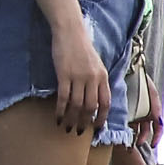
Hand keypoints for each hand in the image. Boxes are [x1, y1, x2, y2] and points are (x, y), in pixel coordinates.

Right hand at [47, 15, 109, 135]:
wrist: (70, 32)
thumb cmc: (82, 48)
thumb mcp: (96, 65)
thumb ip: (98, 81)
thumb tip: (96, 101)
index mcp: (103, 77)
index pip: (106, 103)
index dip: (102, 118)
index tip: (96, 128)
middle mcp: (93, 79)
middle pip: (91, 107)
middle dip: (86, 122)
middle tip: (79, 132)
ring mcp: (78, 77)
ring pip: (77, 105)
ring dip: (72, 119)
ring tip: (67, 127)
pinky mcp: (64, 75)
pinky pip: (63, 98)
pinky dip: (60, 110)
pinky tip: (57, 117)